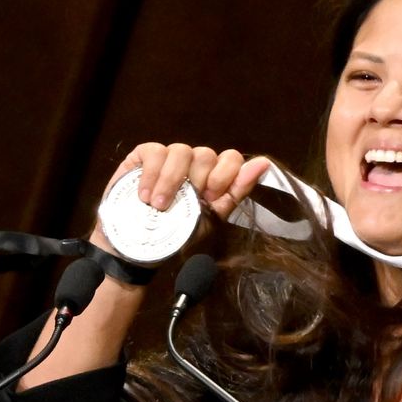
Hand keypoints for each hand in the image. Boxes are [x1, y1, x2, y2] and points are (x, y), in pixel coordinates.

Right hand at [91, 142, 272, 253]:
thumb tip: (264, 163)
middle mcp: (194, 165)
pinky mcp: (144, 156)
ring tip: (160, 206)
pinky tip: (144, 195)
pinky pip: (155, 152)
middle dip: (198, 180)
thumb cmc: (175, 236)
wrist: (137, 250)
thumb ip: (235, 193)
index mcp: (213, 179)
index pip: (231, 159)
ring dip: (172, 181)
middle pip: (206, 154)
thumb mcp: (210, 220)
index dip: (224, 175)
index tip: (210, 197)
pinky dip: (152, 174)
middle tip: (184, 205)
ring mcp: (169, 158)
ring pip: (181, 151)